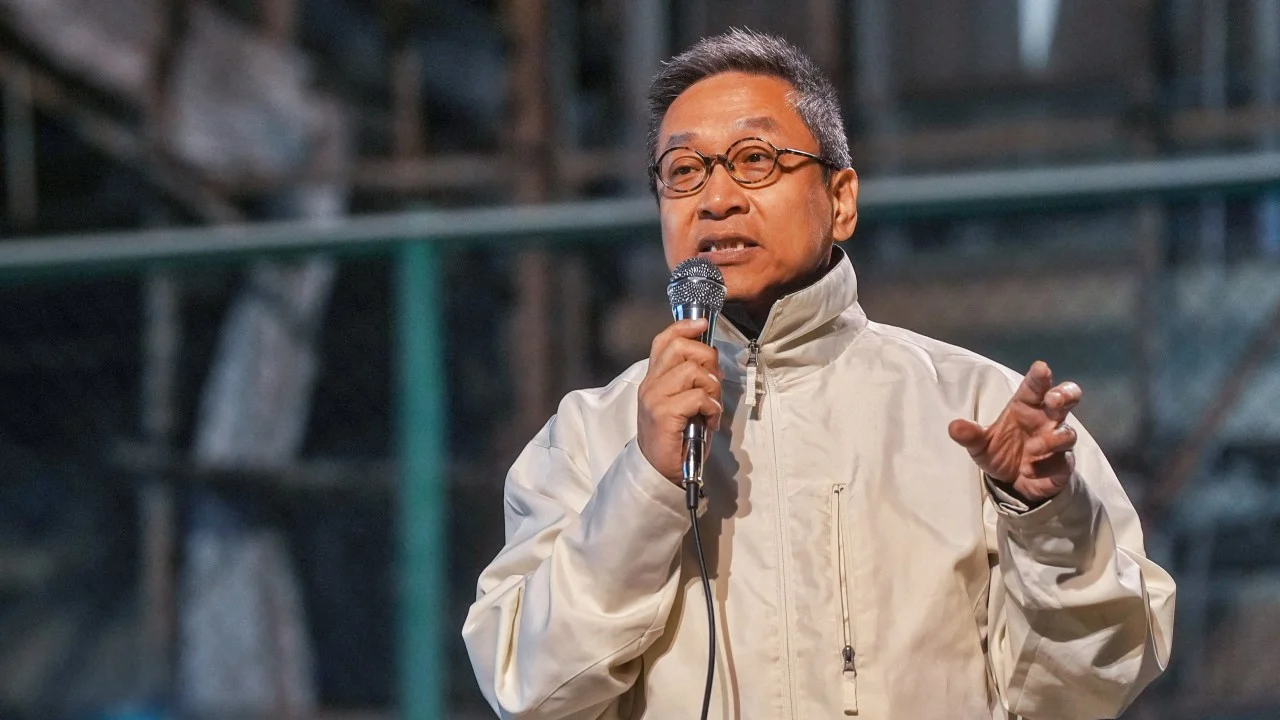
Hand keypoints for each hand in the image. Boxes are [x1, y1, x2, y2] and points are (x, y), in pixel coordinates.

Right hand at [637, 318, 722, 483]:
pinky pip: (698, 397)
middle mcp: (650, 384)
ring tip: (711, 406)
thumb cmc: (676, 438)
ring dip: (712, 387)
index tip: (703, 324)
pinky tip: (709, 420)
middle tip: (713, 381)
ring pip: (693, 371)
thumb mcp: (682, 402)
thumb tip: (712, 358)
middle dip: (707, 359)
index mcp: (653, 379)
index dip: (684, 327)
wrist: (660, 472)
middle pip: (681, 348)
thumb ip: (691, 379)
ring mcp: (654, 398)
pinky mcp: (663, 414)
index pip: (664, 340)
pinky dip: (712, 407)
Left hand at [947, 361, 1081, 503]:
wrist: (1014, 483)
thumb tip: (953, 427)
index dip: (1039, 377)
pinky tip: (1028, 470)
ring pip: (1067, 433)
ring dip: (1050, 440)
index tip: (1041, 367)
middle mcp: (1045, 419)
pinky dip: (1045, 465)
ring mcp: (1057, 441)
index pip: (1035, 386)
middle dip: (1065, 395)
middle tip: (1053, 399)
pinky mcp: (1063, 464)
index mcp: (1026, 406)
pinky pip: (1062, 461)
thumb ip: (970, 435)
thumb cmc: (1002, 451)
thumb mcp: (980, 445)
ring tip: (1031, 449)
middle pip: (1067, 398)